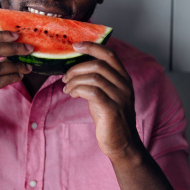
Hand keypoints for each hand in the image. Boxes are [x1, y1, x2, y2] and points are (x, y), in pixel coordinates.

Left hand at [62, 42, 140, 159]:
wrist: (122, 143)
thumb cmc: (109, 117)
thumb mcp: (105, 94)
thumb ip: (97, 80)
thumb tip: (76, 68)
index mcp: (123, 78)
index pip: (110, 54)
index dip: (92, 47)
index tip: (76, 45)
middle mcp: (124, 85)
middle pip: (98, 65)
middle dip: (76, 68)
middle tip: (65, 77)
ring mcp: (120, 97)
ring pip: (93, 78)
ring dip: (75, 81)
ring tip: (67, 88)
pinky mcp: (112, 109)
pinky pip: (92, 92)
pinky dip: (78, 90)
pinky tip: (72, 94)